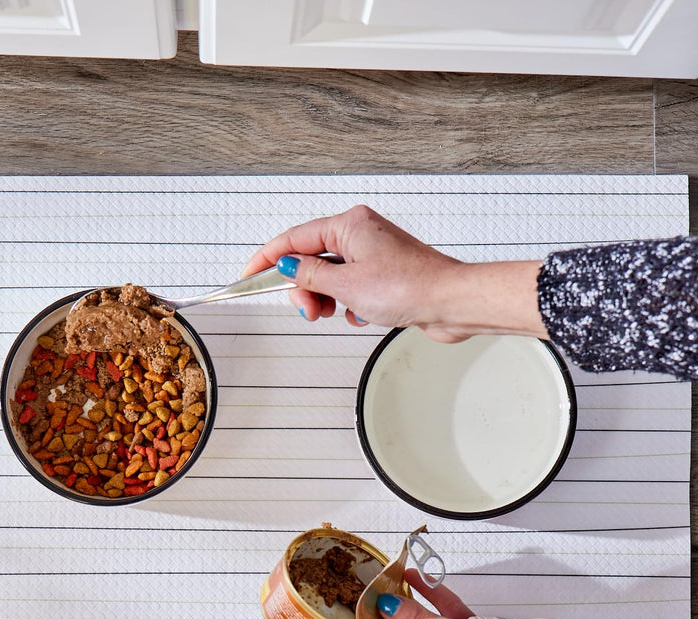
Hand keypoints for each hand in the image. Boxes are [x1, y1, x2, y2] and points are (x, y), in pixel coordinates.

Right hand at [242, 205, 547, 341]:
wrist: (450, 302)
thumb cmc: (409, 287)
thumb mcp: (346, 284)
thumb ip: (309, 275)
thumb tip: (287, 267)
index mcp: (348, 224)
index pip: (293, 238)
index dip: (266, 259)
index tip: (247, 276)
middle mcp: (360, 233)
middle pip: (310, 259)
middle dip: (303, 288)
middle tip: (309, 310)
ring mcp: (373, 253)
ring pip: (329, 276)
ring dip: (324, 298)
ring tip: (334, 313)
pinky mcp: (384, 273)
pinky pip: (349, 287)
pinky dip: (347, 303)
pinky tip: (361, 314)